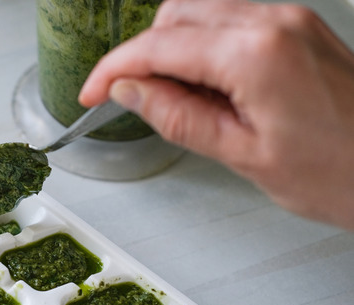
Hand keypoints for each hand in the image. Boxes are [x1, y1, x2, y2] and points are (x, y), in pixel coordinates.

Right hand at [79, 0, 353, 229]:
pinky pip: (231, 20)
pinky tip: (205, 86)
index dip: (113, 69)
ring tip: (172, 99)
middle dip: (142, 55)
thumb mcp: (241, 154)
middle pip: (176, 17)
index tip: (90, 93)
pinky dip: (203, 46)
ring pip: (200, 12)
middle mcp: (272, 21)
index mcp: (255, 53)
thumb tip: (128, 90)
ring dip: (172, 49)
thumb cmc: (339, 172)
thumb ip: (176, 115)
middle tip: (129, 100)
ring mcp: (289, 19)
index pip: (158, 47)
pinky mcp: (297, 27)